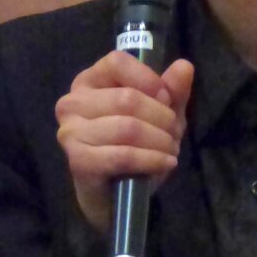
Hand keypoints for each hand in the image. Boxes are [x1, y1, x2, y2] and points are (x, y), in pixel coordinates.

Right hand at [54, 52, 194, 234]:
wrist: (115, 194)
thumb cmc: (134, 146)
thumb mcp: (159, 114)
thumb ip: (171, 91)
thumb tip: (185, 66)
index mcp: (88, 82)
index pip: (117, 62)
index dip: (148, 79)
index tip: (167, 99)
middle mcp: (72, 103)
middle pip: (127, 98)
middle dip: (162, 118)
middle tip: (174, 134)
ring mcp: (71, 132)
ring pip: (127, 127)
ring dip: (159, 141)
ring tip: (171, 151)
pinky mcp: (78, 160)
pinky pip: (123, 155)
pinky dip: (151, 159)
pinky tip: (165, 163)